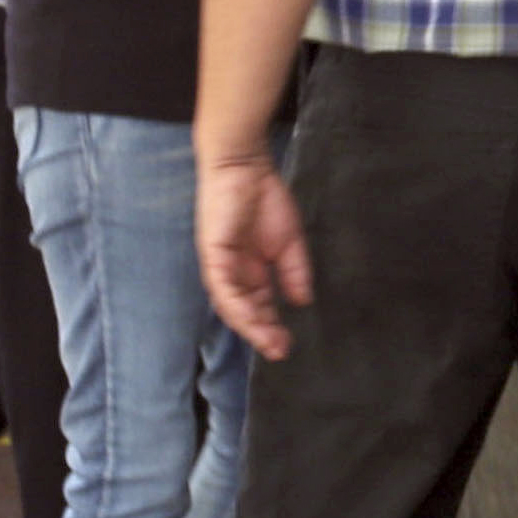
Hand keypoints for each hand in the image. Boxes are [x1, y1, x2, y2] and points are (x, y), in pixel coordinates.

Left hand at [197, 149, 311, 359]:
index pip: (260, 306)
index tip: (287, 344)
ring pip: (232, 306)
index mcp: (250, 270)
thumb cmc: (265, 197)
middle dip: (262, 333)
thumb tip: (303, 300)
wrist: (246, 166)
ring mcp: (220, 266)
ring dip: (250, 326)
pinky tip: (253, 319)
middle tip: (280, 351)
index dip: (272, 326)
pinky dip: (237, 305)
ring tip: (270, 342)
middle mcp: (232, 273)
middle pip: (244, 312)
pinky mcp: (213, 255)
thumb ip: (295, 271)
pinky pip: (223, 288)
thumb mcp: (289, 242)